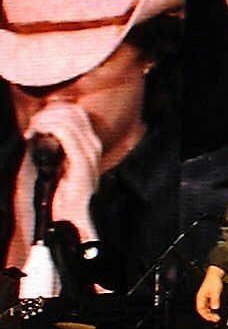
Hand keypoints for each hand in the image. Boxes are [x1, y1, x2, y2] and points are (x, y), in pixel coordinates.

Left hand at [16, 102, 101, 241]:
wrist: (71, 219)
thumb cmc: (61, 196)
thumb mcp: (57, 166)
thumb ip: (54, 146)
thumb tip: (39, 128)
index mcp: (89, 146)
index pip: (77, 113)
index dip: (55, 110)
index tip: (37, 122)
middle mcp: (93, 146)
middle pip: (74, 112)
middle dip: (49, 113)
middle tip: (32, 125)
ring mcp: (90, 153)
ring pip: (69, 119)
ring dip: (46, 119)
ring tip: (33, 130)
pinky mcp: (82, 162)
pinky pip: (66, 133)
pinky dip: (49, 127)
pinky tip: (36, 134)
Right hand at [195, 266, 224, 322]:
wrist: (216, 273)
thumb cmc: (213, 280)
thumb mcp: (215, 291)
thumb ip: (214, 300)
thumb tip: (215, 307)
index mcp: (200, 297)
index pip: (200, 310)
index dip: (205, 315)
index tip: (211, 318)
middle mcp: (202, 298)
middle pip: (203, 310)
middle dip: (208, 315)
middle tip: (215, 319)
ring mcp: (205, 297)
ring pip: (206, 308)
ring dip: (210, 313)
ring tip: (216, 316)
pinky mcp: (209, 296)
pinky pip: (209, 305)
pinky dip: (212, 308)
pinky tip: (216, 310)